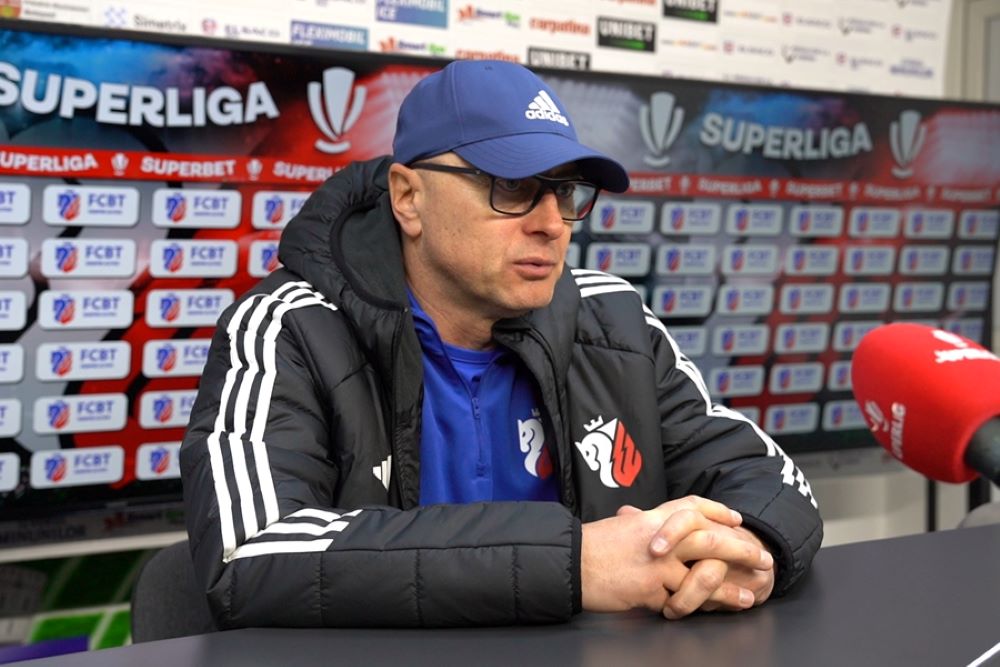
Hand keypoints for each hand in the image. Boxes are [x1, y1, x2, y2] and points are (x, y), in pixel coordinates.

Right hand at [580, 495, 753, 613]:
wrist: (570, 563)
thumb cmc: (590, 546)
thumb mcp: (621, 527)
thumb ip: (643, 526)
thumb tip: (651, 523)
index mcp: (652, 519)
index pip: (692, 508)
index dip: (718, 512)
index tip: (737, 518)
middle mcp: (659, 539)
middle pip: (709, 539)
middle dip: (740, 549)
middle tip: (761, 557)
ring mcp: (656, 565)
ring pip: (703, 574)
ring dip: (730, 586)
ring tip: (750, 593)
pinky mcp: (651, 591)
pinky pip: (683, 601)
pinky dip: (703, 607)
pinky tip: (717, 611)